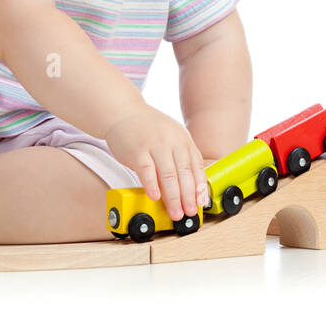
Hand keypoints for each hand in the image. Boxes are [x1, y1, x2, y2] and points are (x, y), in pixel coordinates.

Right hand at [104, 105, 209, 220]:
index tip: (200, 203)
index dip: (200, 186)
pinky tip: (155, 197)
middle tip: (189, 212)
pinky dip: (152, 185)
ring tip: (175, 212)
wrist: (124, 112)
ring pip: (168, 175)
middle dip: (188, 196)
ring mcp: (154, 145)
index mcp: (183, 139)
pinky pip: (146, 171)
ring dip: (173, 197)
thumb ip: (181, 156)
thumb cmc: (148, 129)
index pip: (196, 166)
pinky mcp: (137, 150)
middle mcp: (172, 141)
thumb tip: (191, 186)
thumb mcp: (172, 136)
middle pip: (184, 173)